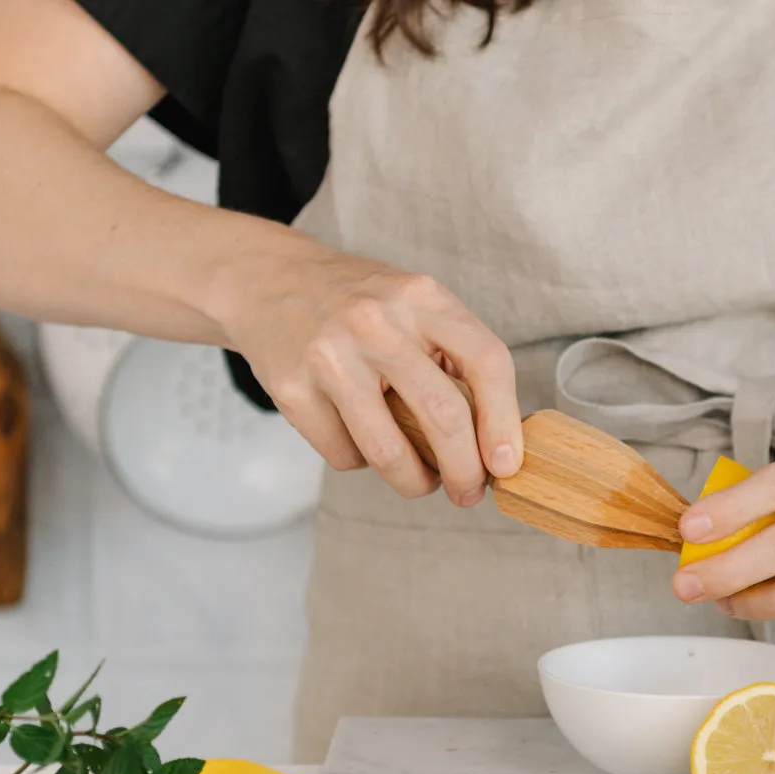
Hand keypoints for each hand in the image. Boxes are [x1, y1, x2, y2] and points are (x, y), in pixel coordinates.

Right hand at [215, 236, 521, 505]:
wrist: (266, 279)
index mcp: (421, 298)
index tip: (507, 465)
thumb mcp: (413, 306)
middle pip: (443, 416)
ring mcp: (331, 355)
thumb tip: (495, 446)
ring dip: (413, 481)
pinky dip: (361, 462)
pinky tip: (360, 439)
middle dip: (464, 471)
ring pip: (389, 451)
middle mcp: (377, 322)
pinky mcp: (293, 389)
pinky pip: (344, 455)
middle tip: (468, 492)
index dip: (504, 421)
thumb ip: (454, 358)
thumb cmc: (356, 305)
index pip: (486, 361)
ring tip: (419, 480)